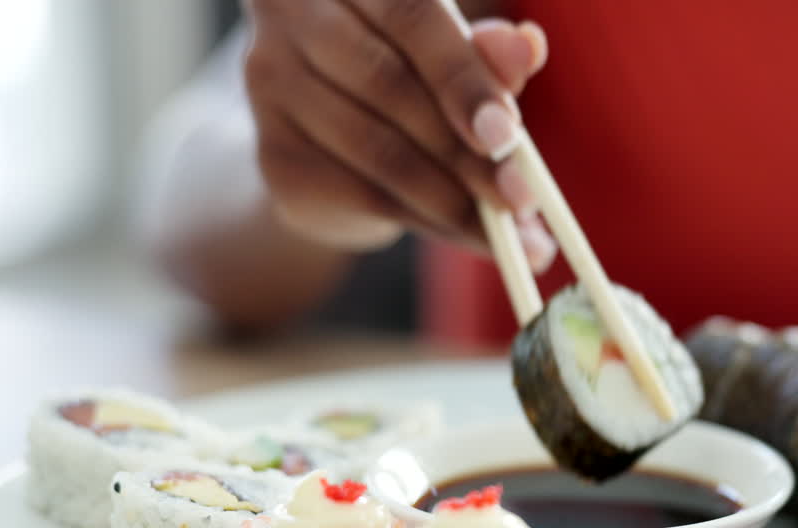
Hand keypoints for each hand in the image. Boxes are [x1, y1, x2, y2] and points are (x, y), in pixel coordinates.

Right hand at [242, 0, 554, 268]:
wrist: (326, 136)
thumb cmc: (405, 75)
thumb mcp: (451, 57)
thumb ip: (484, 53)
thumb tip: (528, 47)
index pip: (411, 15)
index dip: (463, 75)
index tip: (509, 134)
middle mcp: (293, 13)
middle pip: (391, 85)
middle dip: (467, 151)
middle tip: (523, 197)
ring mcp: (270, 83)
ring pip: (379, 151)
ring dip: (454, 199)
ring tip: (511, 234)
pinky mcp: (274, 155)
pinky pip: (365, 196)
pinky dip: (429, 222)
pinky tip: (470, 235)